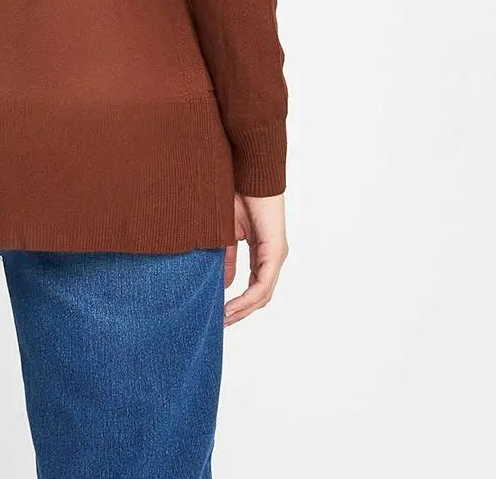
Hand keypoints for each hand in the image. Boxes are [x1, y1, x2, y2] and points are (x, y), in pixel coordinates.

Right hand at [223, 192, 287, 325]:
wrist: (249, 172)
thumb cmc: (237, 194)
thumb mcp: (226, 234)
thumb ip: (227, 258)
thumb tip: (224, 284)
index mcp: (263, 252)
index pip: (255, 286)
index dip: (239, 303)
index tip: (219, 313)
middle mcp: (273, 257)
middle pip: (261, 296)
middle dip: (240, 312)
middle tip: (221, 323)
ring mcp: (276, 255)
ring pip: (263, 293)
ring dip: (244, 309)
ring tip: (224, 318)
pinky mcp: (275, 250)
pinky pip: (264, 283)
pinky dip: (248, 297)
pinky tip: (233, 305)